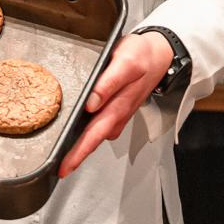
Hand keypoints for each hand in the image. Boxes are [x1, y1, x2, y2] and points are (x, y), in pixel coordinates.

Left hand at [58, 32, 170, 177]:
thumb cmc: (143, 55)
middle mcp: (119, 114)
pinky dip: (90, 134)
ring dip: (83, 147)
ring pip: (98, 134)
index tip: (66, 165)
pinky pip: (102, 125)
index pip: (95, 134)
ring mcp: (120, 113)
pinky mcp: (119, 109)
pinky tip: (79, 134)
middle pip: (95, 139)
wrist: (161, 54)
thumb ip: (107, 83)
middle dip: (77, 156)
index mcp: (118, 105)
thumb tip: (91, 103)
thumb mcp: (125, 62)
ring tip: (66, 157)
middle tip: (61, 169)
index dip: (80, 151)